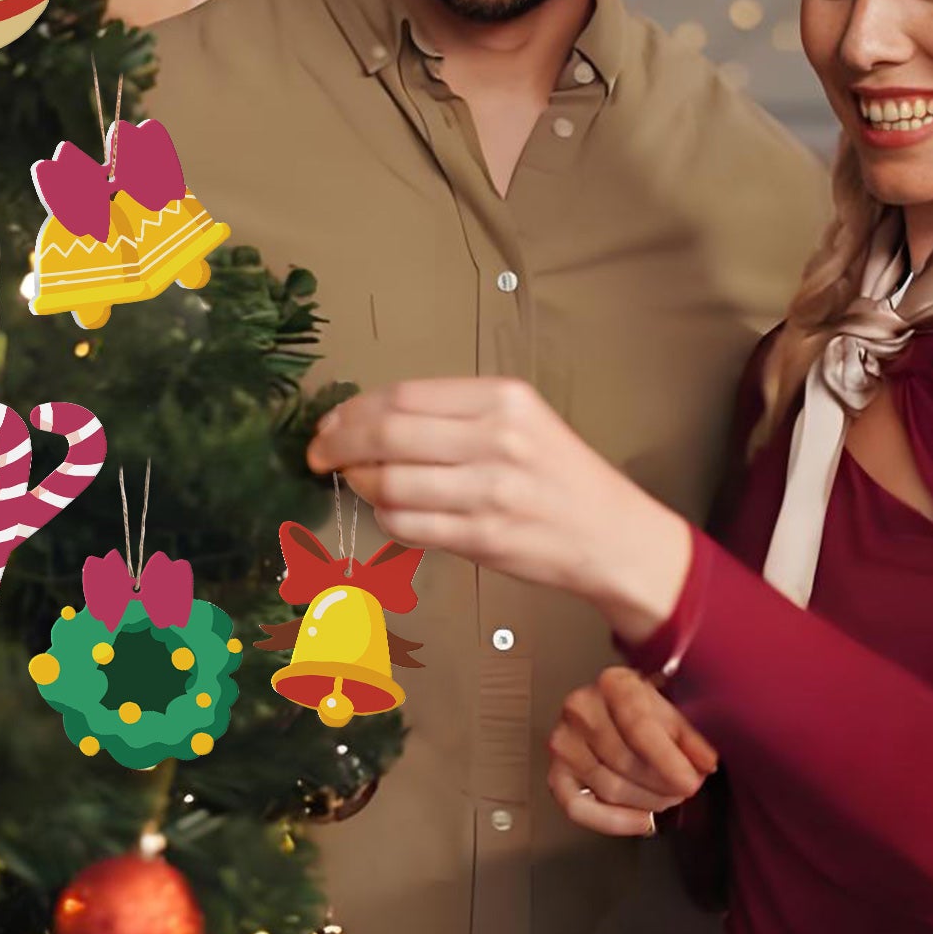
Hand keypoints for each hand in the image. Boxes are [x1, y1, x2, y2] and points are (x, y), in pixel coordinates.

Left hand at [306, 378, 690, 632]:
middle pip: (388, 433)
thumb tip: (370, 419)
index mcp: (503, 399)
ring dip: (360, 484)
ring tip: (358, 483)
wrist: (613, 535)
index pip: (404, 395)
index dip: (354, 410)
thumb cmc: (561, 476)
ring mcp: (490, 492)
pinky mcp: (483, 538)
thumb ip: (455, 415)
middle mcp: (497, 439)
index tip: (330, 422)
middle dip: (338, 444)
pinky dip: (386, 517)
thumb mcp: (521, 420)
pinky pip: (408, 525)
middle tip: (319, 454)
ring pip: (390, 483)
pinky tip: (389, 510)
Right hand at [547, 667, 718, 837]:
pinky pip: (579, 808)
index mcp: (613, 684)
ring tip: (667, 797)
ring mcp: (564, 741)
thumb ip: (692, 736)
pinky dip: (614, 822)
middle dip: (662, 784)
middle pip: (624, 762)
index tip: (691, 782)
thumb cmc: (647, 710)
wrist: (616, 710)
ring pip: (609, 788)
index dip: (667, 760)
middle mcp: (580, 708)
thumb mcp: (675, 710)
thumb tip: (705, 763)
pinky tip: (642, 821)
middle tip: (684, 789)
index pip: (638, 726)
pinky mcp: (556, 772)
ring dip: (647, 803)